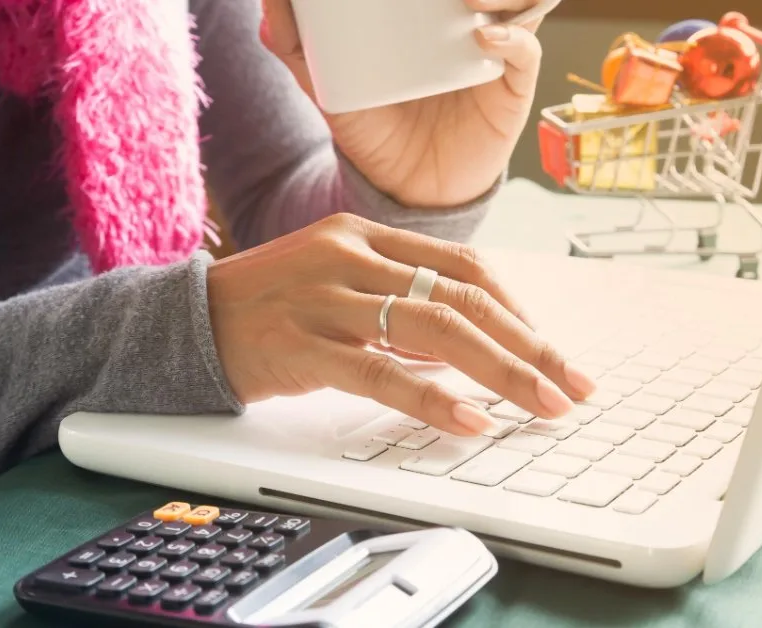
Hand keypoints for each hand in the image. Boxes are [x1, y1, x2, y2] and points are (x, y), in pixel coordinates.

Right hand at [207, 214, 595, 436]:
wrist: (188, 320)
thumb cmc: (271, 306)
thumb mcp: (339, 281)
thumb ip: (398, 298)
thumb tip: (468, 340)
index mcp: (367, 236)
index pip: (465, 267)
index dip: (518, 310)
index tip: (550, 349)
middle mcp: (353, 256)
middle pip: (465, 299)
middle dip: (530, 345)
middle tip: (573, 384)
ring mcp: (328, 297)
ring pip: (436, 331)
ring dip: (502, 372)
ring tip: (543, 406)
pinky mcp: (304, 344)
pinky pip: (381, 372)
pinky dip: (433, 400)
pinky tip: (470, 422)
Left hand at [261, 0, 544, 207]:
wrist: (407, 189)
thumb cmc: (374, 130)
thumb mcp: (329, 86)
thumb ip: (296, 47)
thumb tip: (269, 2)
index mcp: (431, 11)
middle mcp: (469, 20)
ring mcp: (497, 48)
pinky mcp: (512, 84)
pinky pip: (526, 50)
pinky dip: (512, 37)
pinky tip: (482, 36)